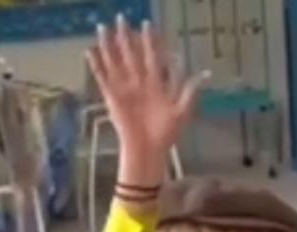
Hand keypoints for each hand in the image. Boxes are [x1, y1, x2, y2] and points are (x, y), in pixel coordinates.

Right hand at [87, 16, 205, 187]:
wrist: (148, 149)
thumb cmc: (166, 132)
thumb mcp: (183, 111)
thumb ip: (191, 91)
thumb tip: (207, 74)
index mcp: (156, 83)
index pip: (152, 56)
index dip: (150, 41)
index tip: (148, 24)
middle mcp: (139, 81)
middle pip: (131, 54)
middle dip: (126, 36)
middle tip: (122, 17)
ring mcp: (124, 88)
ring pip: (115, 61)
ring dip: (109, 45)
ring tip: (103, 28)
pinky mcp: (112, 97)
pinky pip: (102, 77)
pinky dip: (96, 65)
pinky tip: (90, 51)